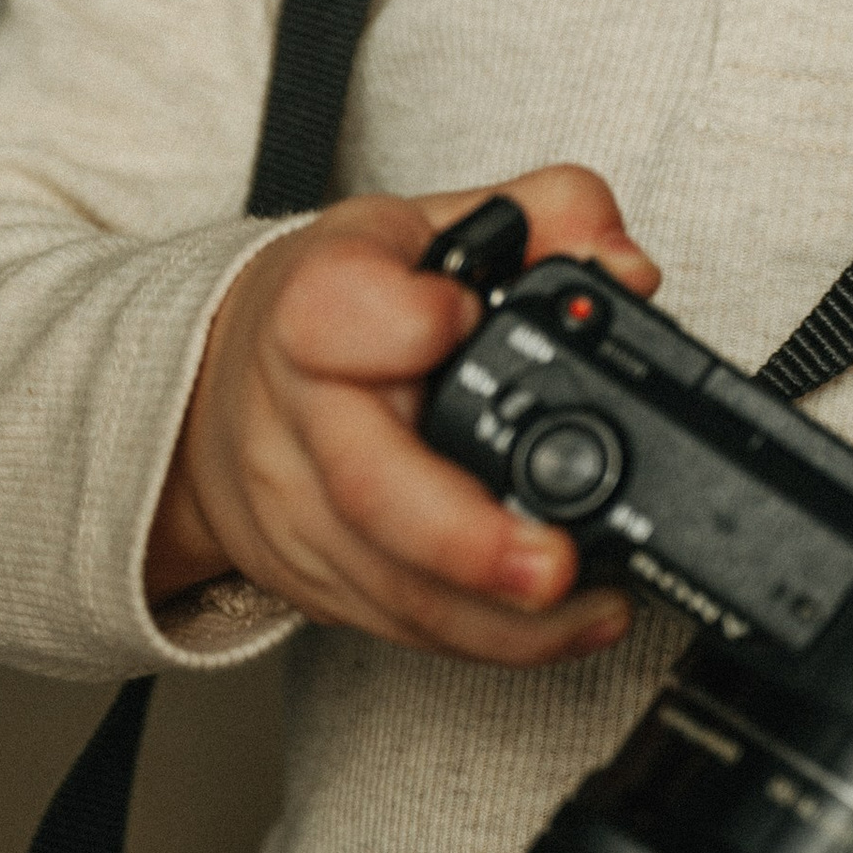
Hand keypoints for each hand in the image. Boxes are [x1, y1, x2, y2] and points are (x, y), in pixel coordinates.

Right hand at [143, 167, 659, 662]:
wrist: (222, 380)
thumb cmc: (344, 296)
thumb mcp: (434, 222)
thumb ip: (549, 216)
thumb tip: (629, 270)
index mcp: (320, 302)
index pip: (339, 312)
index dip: (406, 322)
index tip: (464, 315)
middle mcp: (297, 412)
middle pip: (367, 486)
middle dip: (467, 540)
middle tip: (551, 564)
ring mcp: (299, 508)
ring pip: (390, 583)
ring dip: (497, 615)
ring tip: (588, 604)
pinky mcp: (313, 580)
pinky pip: (398, 623)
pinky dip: (484, 636)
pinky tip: (560, 625)